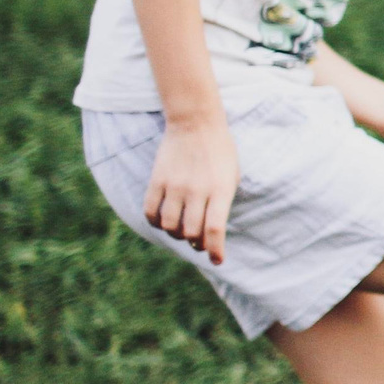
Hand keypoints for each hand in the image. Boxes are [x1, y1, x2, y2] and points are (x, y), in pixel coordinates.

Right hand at [145, 118, 239, 264]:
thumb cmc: (220, 152)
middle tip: (198, 241)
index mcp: (221, 189)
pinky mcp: (157, 180)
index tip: (217, 261)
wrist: (196, 123)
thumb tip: (212, 233)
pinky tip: (164, 219)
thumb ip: (223, 203)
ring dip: (176, 234)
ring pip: (169, 226)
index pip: (214, 229)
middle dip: (196, 244)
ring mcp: (175, 185)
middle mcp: (197, 190)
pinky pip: (151, 212)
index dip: (215, 250)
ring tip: (182, 228)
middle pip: (190, 232)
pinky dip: (157, 223)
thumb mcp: (232, 176)